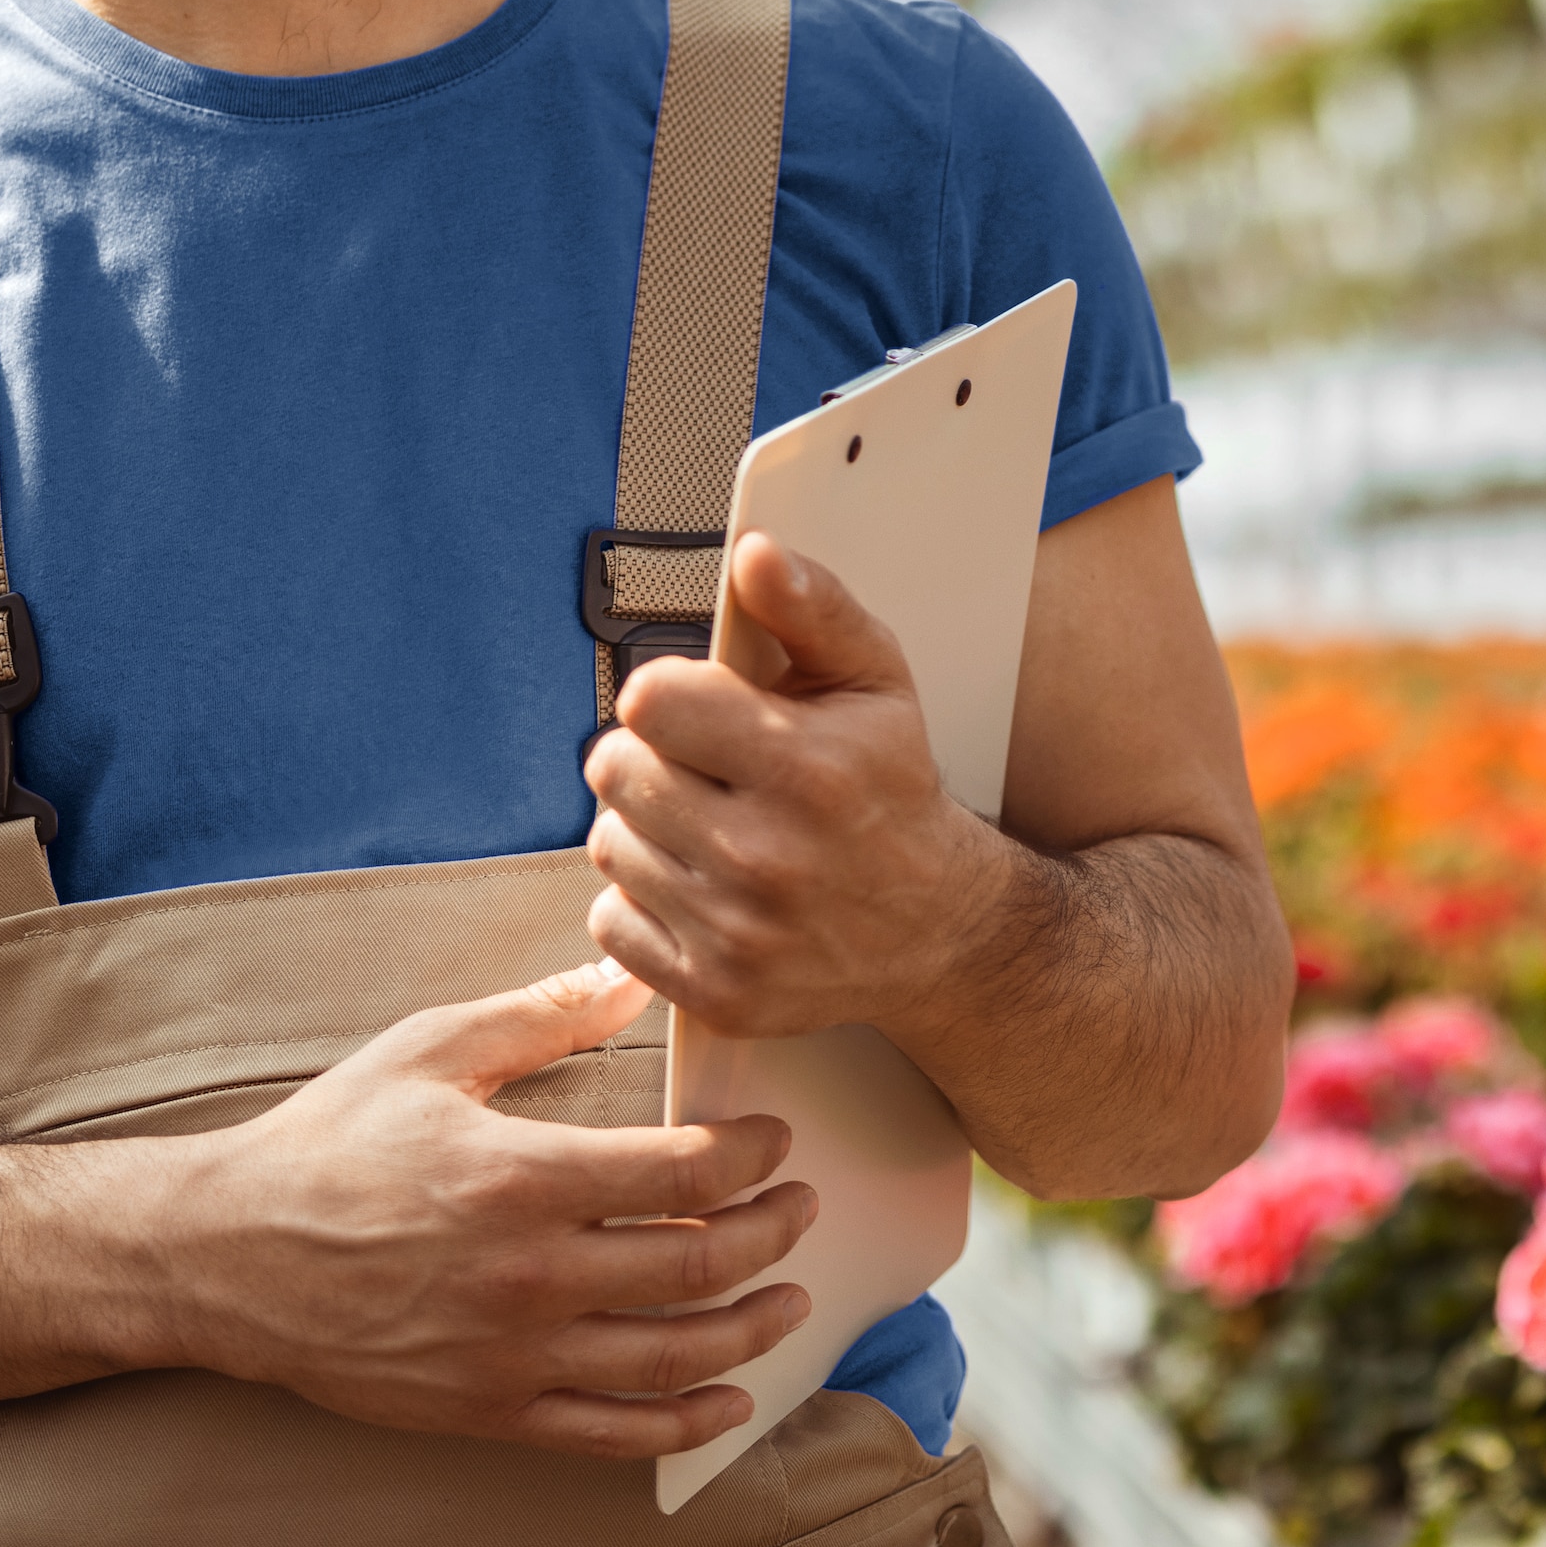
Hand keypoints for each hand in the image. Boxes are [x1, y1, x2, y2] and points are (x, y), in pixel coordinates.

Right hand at [148, 957, 817, 1457]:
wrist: (226, 1257)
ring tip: (791, 1296)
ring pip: (672, 1356)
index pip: (683, 1172)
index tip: (775, 1139)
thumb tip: (634, 969)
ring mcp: (510, 1354)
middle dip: (772, 1233)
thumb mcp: (430, 1052)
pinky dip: (687, 1421)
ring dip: (753, 1328)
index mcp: (519, 1177)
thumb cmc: (328, 1145)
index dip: (752, 1155)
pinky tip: (731, 1398)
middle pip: (697, 1264)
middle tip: (800, 1207)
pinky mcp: (488, 1412)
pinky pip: (613, 1434)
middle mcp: (527, 1275)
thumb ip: (542, 1014)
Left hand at [584, 532, 1019, 1042]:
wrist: (938, 929)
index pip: (650, 701)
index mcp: (806, 766)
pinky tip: (697, 885)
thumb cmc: (892, 791)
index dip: (669, 694)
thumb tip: (754, 555)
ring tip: (705, 825)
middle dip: (650, 757)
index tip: (703, 709)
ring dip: (643, 828)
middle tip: (703, 768)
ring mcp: (737, 933)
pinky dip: (641, 902)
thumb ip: (812, 608)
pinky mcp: (713, 991)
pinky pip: (610, 921)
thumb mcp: (876, 681)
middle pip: (614, 769)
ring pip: (608, 845)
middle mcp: (767, 856)